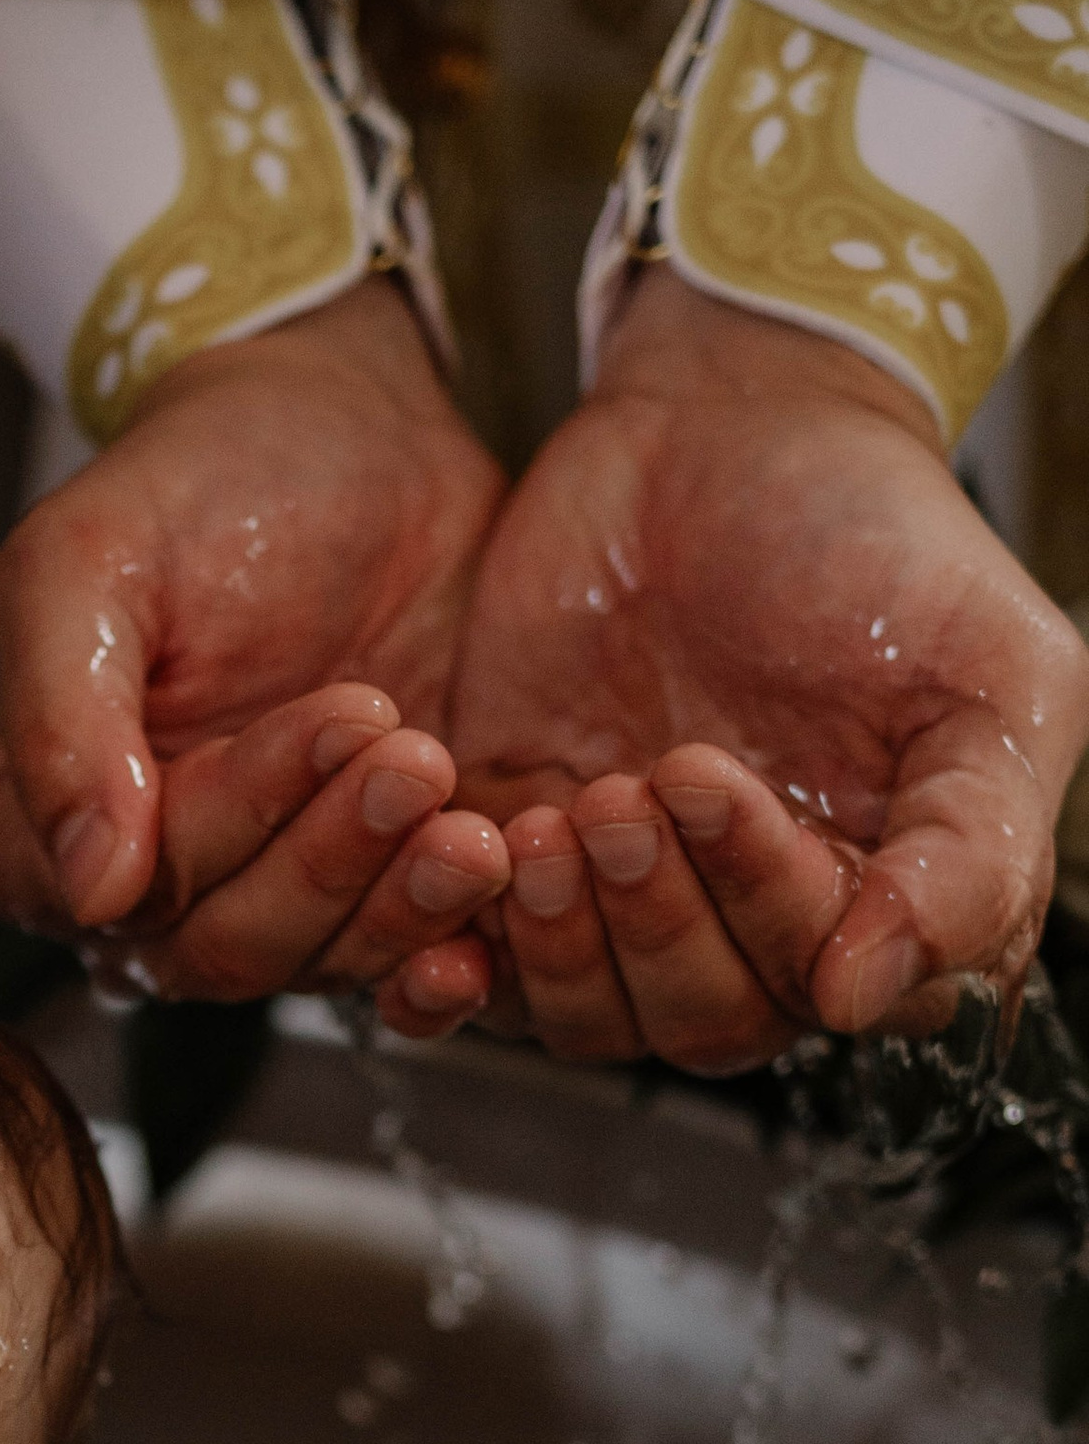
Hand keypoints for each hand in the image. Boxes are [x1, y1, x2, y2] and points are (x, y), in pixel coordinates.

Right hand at [0, 279, 511, 1023]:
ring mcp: (267, 895)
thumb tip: (89, 887)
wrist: (362, 434)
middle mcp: (149, 887)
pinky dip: (449, 958)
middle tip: (417, 753)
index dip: (237, 818)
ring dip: (402, 902)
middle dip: (332, 858)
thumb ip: (59, 717)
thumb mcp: (90, 559)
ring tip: (470, 820)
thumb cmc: (206, 477)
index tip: (336, 714)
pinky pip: (402, 971)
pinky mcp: (373, 893)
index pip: (133, 891)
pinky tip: (493, 914)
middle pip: (228, 946)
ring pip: (320, 963)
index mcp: (45, 825)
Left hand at [443, 272, 1088, 1069]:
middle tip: (625, 791)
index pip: (816, 989)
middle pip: (699, 1021)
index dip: (764, 908)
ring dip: (558, 940)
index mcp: (877, 899)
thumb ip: (974, 850)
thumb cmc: (878, 539)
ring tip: (545, 819)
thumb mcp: (994, 677)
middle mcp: (750, 918)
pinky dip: (449, 934)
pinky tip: (461, 846)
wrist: (727, 421)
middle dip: (654, 921)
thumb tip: (868, 999)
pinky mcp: (510, 846)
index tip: (710, 775)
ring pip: (585, 1016)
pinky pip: (468, 956)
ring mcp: (625, 892)